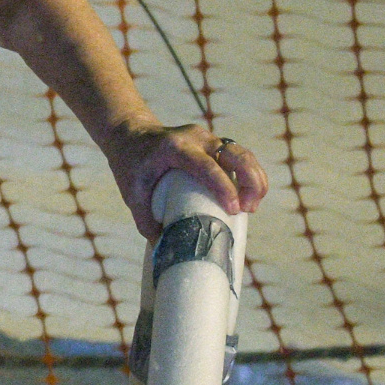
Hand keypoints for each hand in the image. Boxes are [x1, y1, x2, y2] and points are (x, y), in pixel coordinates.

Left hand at [106, 123, 270, 239]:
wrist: (129, 134)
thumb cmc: (130, 164)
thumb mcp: (132, 192)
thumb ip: (146, 221)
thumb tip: (165, 250)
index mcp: (174, 148)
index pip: (207, 166)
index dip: (224, 187)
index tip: (235, 210)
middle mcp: (195, 138)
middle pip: (236, 154)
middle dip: (251, 182)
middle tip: (248, 209)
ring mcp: (207, 138)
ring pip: (243, 153)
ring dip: (255, 179)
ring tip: (251, 207)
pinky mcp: (213, 142)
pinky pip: (239, 156)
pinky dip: (249, 174)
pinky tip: (250, 195)